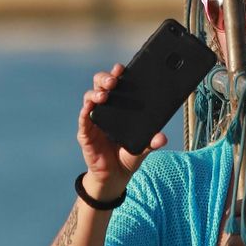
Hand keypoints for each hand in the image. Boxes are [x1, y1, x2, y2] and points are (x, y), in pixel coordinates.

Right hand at [78, 63, 166, 199]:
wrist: (115, 177)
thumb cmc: (128, 156)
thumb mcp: (144, 148)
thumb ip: (152, 142)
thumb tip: (162, 137)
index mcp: (119, 107)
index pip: (117, 85)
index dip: (117, 74)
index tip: (122, 68)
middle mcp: (105, 109)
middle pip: (100, 86)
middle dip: (105, 79)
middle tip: (114, 80)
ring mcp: (93, 120)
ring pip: (90, 98)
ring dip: (96, 93)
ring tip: (104, 95)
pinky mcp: (85, 133)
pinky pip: (83, 119)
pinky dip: (85, 112)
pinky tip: (89, 108)